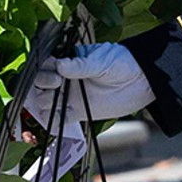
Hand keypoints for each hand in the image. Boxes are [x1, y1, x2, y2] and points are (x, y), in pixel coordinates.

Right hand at [33, 43, 153, 121]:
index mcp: (68, 60)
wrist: (141, 81)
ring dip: (45, 103)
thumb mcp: (101, 61)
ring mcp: (70, 95)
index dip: (44, 69)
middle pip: (40, 83)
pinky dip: (53, 121)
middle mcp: (65, 78)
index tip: (55, 74)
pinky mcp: (77, 111)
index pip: (46, 64)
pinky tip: (56, 121)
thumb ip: (81, 65)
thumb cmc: (122, 63)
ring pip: (45, 101)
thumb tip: (60, 65)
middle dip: (42, 85)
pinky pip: (59, 118)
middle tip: (58, 85)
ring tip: (57, 102)